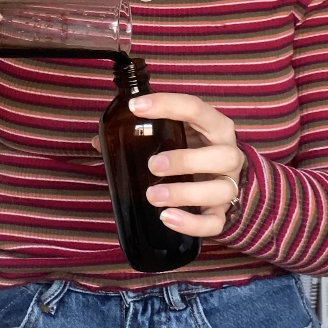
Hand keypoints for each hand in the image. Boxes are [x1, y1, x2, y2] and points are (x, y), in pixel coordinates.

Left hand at [91, 92, 245, 237]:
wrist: (220, 176)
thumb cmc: (193, 149)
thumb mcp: (175, 134)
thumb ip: (144, 135)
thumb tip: (99, 142)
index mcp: (215, 126)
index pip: (196, 108)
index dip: (167, 105)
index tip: (135, 108)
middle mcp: (228, 154)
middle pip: (220, 155)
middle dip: (185, 160)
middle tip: (152, 165)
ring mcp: (229, 185)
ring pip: (220, 190)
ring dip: (185, 193)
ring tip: (152, 195)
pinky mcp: (222, 212)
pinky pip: (215, 222)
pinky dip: (192, 223)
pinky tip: (167, 218)